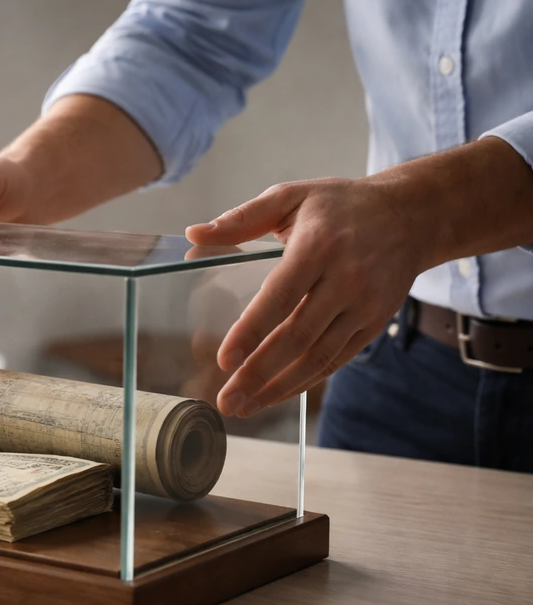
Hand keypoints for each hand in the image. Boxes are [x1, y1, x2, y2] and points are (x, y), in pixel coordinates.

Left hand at [186, 177, 428, 416]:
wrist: (411, 216)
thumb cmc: (340, 205)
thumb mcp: (291, 197)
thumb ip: (241, 219)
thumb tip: (193, 234)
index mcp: (319, 246)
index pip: (280, 296)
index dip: (251, 331)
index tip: (224, 359)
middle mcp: (345, 280)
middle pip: (298, 336)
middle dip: (258, 373)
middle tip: (226, 401)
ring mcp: (363, 306)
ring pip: (317, 357)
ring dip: (278, 387)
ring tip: (243, 407)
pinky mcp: (372, 324)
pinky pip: (335, 360)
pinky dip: (303, 381)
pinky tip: (274, 394)